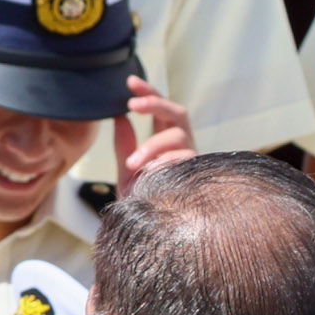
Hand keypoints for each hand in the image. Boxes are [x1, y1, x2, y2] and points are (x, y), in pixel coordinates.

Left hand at [111, 77, 194, 196]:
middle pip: (177, 112)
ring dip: (153, 145)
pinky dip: (166, 162)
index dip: (148, 93)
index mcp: (165, 139)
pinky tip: (151, 172)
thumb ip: (124, 144)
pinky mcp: (196, 173)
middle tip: (131, 104)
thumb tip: (118, 117)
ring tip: (132, 163)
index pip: (159, 108)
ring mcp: (192, 158)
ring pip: (179, 135)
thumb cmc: (141, 200)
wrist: (150, 231)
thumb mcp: (127, 170)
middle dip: (155, 103)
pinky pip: (185, 159)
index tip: (129, 82)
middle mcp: (182, 145)